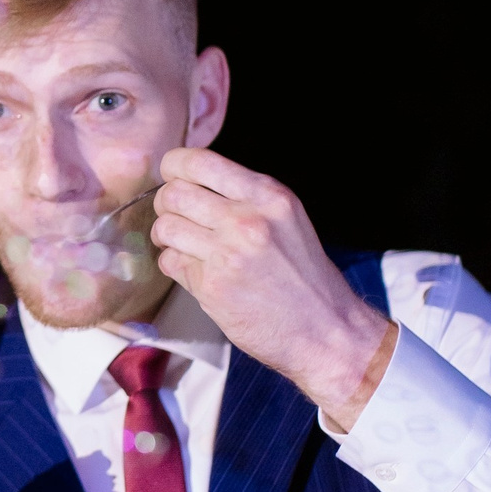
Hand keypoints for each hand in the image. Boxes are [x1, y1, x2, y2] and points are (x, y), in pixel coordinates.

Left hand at [152, 148, 396, 429]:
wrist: (325, 330)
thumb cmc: (304, 276)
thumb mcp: (287, 219)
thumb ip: (244, 196)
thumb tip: (190, 180)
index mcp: (268, 195)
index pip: (198, 161)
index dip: (174, 166)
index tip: (173, 177)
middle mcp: (247, 220)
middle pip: (173, 194)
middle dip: (166, 204)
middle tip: (175, 217)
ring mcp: (227, 254)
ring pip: (165, 228)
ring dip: (167, 237)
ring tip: (183, 245)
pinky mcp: (212, 287)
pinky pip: (170, 262)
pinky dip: (175, 265)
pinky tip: (195, 270)